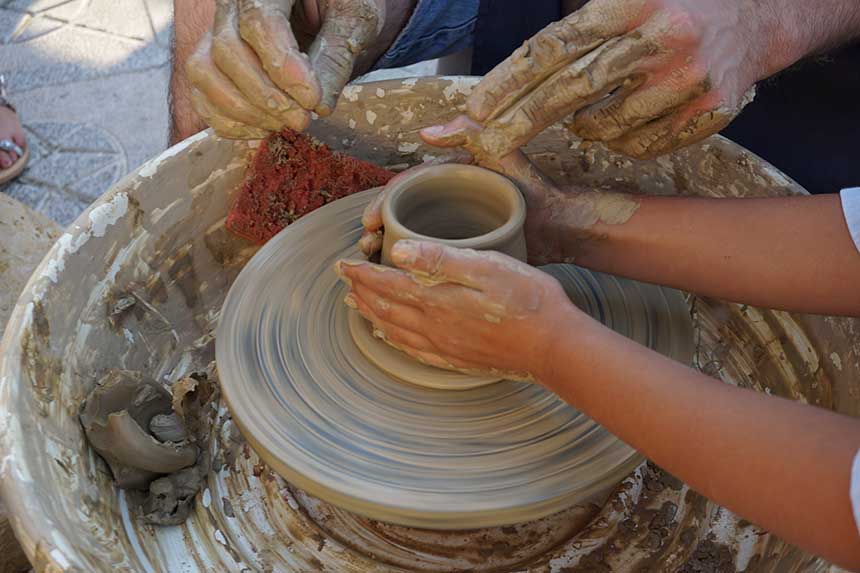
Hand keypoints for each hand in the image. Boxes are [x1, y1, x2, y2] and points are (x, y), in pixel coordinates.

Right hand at [186, 0, 384, 138]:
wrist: (326, 8)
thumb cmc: (341, 5)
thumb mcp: (353, 19)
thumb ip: (336, 55)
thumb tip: (319, 106)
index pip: (259, 22)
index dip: (283, 66)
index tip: (312, 100)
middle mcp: (231, 4)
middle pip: (226, 49)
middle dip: (265, 95)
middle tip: (302, 119)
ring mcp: (215, 32)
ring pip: (205, 72)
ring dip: (244, 110)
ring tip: (285, 124)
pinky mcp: (212, 62)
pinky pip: (202, 95)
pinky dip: (229, 121)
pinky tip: (266, 127)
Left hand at [336, 240, 580, 381]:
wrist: (554, 347)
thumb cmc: (528, 300)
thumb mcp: (487, 267)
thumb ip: (442, 259)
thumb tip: (399, 251)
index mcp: (438, 298)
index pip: (388, 283)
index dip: (362, 273)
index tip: (342, 263)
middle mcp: (434, 325)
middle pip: (385, 308)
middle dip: (361, 292)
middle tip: (344, 280)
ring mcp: (445, 346)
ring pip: (395, 330)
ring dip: (372, 316)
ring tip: (355, 306)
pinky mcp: (458, 359)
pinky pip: (414, 350)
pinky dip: (395, 341)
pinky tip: (390, 337)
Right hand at [360, 116, 640, 265]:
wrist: (562, 226)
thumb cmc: (533, 188)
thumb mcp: (501, 151)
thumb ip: (470, 130)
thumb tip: (425, 133)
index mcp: (449, 179)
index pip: (405, 190)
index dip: (383, 204)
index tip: (371, 223)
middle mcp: (448, 202)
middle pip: (402, 216)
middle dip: (379, 232)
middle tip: (366, 248)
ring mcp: (456, 228)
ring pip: (411, 240)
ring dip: (389, 252)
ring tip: (377, 267)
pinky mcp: (466, 251)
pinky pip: (430, 259)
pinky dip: (412, 269)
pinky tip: (402, 283)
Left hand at [445, 0, 770, 158]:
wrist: (757, 17)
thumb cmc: (671, 7)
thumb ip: (574, 29)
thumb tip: (506, 81)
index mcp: (631, 2)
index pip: (555, 46)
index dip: (509, 80)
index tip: (476, 110)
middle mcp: (660, 37)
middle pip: (571, 90)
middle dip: (521, 121)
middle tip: (486, 143)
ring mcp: (688, 78)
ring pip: (605, 126)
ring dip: (582, 128)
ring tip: (589, 111)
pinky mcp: (709, 111)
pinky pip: (641, 145)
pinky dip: (621, 140)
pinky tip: (629, 118)